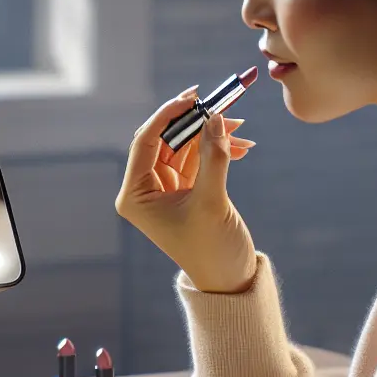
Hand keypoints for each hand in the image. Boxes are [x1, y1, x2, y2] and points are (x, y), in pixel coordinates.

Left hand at [115, 88, 257, 292]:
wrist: (229, 280)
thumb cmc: (212, 250)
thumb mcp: (212, 202)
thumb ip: (214, 157)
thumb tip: (217, 117)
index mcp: (134, 195)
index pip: (145, 141)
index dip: (168, 114)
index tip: (193, 96)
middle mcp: (144, 190)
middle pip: (165, 139)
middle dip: (194, 121)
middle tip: (221, 103)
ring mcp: (165, 189)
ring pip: (184, 145)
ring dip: (211, 133)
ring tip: (240, 125)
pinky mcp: (186, 190)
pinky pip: (198, 157)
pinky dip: (217, 147)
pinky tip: (242, 144)